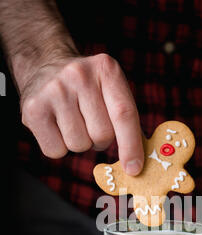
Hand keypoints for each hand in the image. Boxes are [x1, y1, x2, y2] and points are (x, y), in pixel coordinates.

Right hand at [20, 54, 143, 174]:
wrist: (44, 64)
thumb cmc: (85, 87)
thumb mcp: (109, 88)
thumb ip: (126, 119)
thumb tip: (135, 163)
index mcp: (106, 69)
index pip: (124, 114)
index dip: (131, 146)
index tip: (134, 169)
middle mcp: (79, 76)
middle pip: (102, 135)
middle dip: (99, 139)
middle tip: (89, 122)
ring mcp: (54, 91)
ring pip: (79, 146)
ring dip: (79, 142)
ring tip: (71, 121)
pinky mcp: (33, 109)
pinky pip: (56, 151)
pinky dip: (59, 147)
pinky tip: (56, 126)